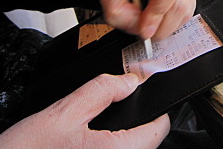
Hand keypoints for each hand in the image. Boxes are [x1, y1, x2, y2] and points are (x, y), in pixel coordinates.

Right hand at [0, 73, 169, 148]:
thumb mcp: (65, 110)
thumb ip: (102, 91)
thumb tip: (130, 80)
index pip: (157, 131)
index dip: (155, 110)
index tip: (147, 97)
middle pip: (145, 141)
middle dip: (136, 120)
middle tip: (119, 104)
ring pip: (130, 148)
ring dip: (124, 133)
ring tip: (101, 121)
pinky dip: (110, 142)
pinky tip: (92, 137)